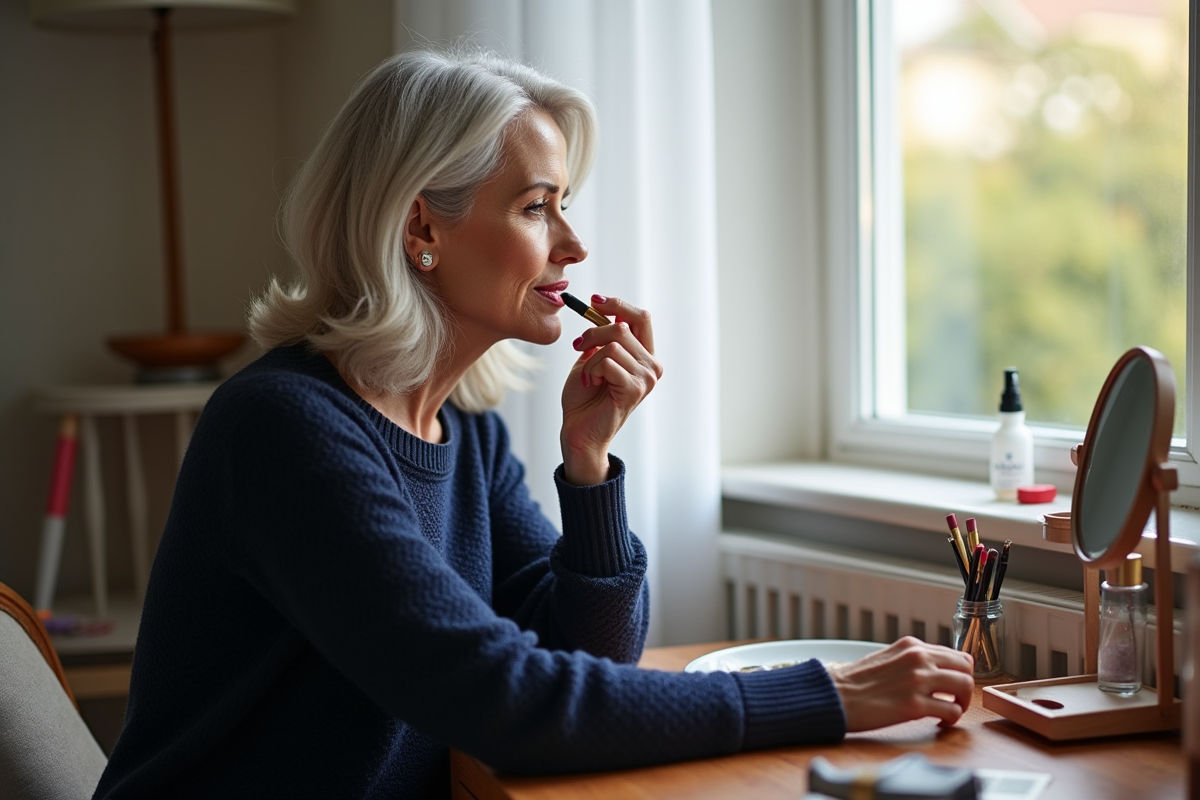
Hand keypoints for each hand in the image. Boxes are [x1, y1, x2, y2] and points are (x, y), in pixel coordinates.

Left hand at [560, 295, 662, 484]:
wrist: (578, 430)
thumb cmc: (584, 397)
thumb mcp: (591, 358)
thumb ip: (603, 337)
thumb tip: (602, 307)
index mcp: (645, 356)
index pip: (642, 318)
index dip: (618, 304)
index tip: (593, 301)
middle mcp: (652, 366)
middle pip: (623, 326)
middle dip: (593, 332)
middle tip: (578, 345)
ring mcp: (647, 379)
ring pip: (613, 344)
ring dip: (590, 358)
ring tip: (587, 376)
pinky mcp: (635, 390)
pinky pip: (608, 362)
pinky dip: (591, 370)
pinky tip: (591, 384)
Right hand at [825, 637, 974, 731]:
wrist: (835, 696)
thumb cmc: (856, 681)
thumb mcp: (888, 657)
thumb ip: (913, 659)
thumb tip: (936, 669)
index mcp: (911, 646)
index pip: (956, 655)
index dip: (960, 673)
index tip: (953, 685)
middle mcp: (918, 658)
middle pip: (966, 669)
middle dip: (965, 688)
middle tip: (955, 700)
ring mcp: (918, 681)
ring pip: (965, 687)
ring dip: (962, 703)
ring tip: (948, 712)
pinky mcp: (914, 705)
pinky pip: (952, 712)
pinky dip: (951, 720)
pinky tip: (938, 723)